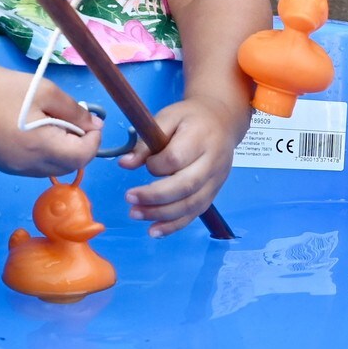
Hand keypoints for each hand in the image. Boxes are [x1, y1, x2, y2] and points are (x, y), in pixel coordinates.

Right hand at [0, 59, 101, 176]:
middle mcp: (27, 166)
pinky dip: (42, 153)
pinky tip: (33, 130)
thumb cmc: (1, 88)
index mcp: (41, 148)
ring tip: (52, 123)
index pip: (83, 157)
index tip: (91, 122)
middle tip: (73, 121)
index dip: (94, 140)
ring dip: (61, 151)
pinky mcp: (0, 165)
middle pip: (69, 166)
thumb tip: (94, 125)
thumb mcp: (46, 92)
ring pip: (50, 168)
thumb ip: (74, 111)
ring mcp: (11, 168)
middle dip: (79, 147)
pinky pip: (32, 166)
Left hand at [120, 95, 235, 235]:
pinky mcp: (214, 193)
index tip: (146, 163)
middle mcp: (213, 161)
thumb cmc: (190, 119)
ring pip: (191, 204)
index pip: (177, 158)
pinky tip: (155, 230)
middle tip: (130, 199)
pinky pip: (195, 213)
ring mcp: (216, 180)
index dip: (156, 166)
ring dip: (162, 215)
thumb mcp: (167, 118)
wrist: (223, 122)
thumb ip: (146, 142)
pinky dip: (175, 225)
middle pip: (186, 186)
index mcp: (201, 137)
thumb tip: (124, 164)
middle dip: (155, 197)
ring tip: (136, 214)